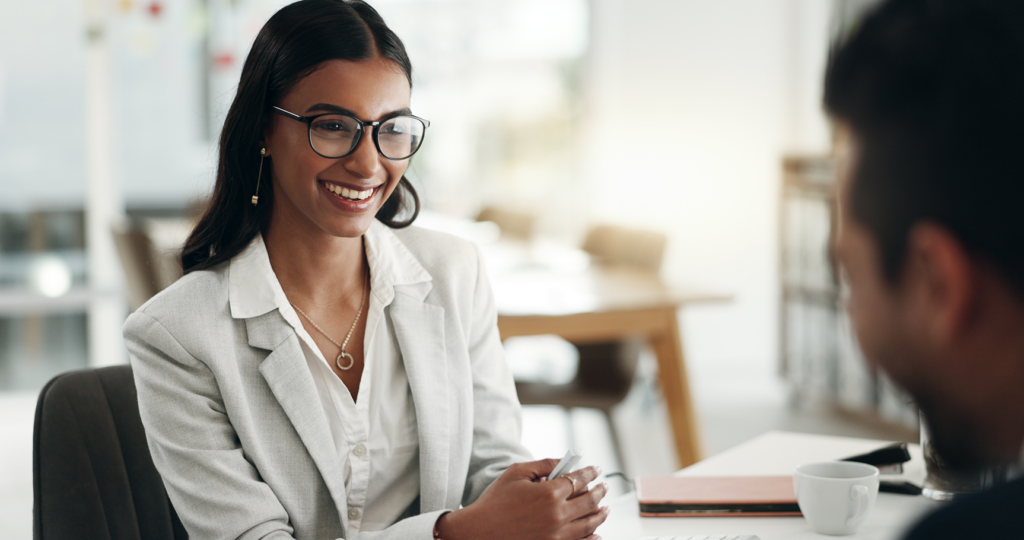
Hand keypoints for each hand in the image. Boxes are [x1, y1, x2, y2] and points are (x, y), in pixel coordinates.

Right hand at [436, 459, 609, 539]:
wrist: (479, 532)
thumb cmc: (494, 502)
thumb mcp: (516, 473)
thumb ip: (543, 465)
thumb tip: (562, 462)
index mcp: (549, 492)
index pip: (579, 479)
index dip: (590, 472)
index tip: (596, 469)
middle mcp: (558, 514)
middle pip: (589, 501)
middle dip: (600, 491)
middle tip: (604, 486)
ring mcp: (557, 535)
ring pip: (589, 523)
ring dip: (601, 513)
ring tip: (605, 508)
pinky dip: (593, 537)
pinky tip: (597, 532)